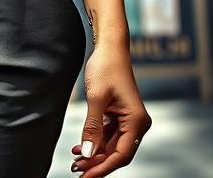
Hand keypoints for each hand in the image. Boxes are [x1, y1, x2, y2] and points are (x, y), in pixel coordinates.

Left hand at [70, 45, 150, 175]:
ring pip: (112, 145)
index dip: (102, 168)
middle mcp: (137, 124)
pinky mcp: (121, 115)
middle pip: (117, 153)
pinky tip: (80, 147)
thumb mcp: (96, 97)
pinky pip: (109, 135)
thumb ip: (92, 127)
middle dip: (96, 162)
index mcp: (136, 121)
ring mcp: (130, 120)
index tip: (86, 177)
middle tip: (76, 169)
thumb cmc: (105, 67)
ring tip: (75, 160)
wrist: (110, 47)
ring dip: (94, 153)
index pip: (121, 155)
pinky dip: (95, 141)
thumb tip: (87, 154)